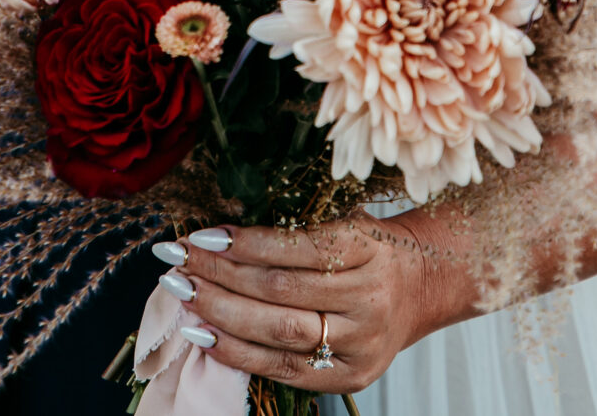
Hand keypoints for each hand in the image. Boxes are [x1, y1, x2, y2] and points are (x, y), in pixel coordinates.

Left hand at [171, 216, 473, 393]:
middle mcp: (366, 297)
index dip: (243, 244)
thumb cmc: (369, 248)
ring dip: (219, 313)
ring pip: (277, 331)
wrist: (420, 288)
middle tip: (176, 263)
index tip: (200, 236)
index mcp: (365, 248)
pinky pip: (283, 367)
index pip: (294, 247)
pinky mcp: (348, 375)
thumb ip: (292, 227)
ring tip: (182, 294)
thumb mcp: (343, 221)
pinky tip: (204, 334)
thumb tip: (218, 234)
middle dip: (218, 277)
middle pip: (279, 291)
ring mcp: (358, 342)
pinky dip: (237, 352)